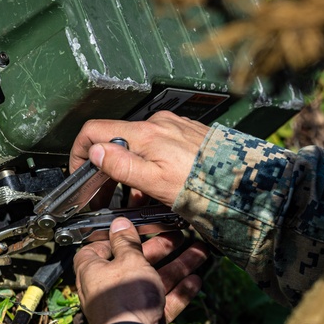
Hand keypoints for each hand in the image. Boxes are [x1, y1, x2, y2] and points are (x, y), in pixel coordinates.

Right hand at [69, 111, 210, 207]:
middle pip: (116, 140)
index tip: (80, 174)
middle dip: (106, 169)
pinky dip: (152, 167)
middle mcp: (158, 123)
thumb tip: (95, 151)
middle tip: (104, 196)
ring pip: (138, 147)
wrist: (245, 181)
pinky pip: (159, 148)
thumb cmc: (204, 185)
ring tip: (138, 200)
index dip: (79, 152)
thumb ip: (123, 166)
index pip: (95, 130)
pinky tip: (161, 189)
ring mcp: (174, 127)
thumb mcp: (157, 182)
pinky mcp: (188, 134)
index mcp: (145, 133)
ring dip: (131, 172)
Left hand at [74, 217, 207, 323]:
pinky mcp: (142, 320)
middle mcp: (107, 288)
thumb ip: (127, 241)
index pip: (98, 248)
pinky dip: (177, 292)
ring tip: (200, 254)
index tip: (135, 229)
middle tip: (178, 238)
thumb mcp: (129, 260)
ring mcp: (126, 305)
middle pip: (135, 263)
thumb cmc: (124, 300)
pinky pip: (161, 302)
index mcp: (93, 271)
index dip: (117, 238)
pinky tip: (195, 282)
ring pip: (154, 282)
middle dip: (161, 250)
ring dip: (177, 267)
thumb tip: (119, 224)